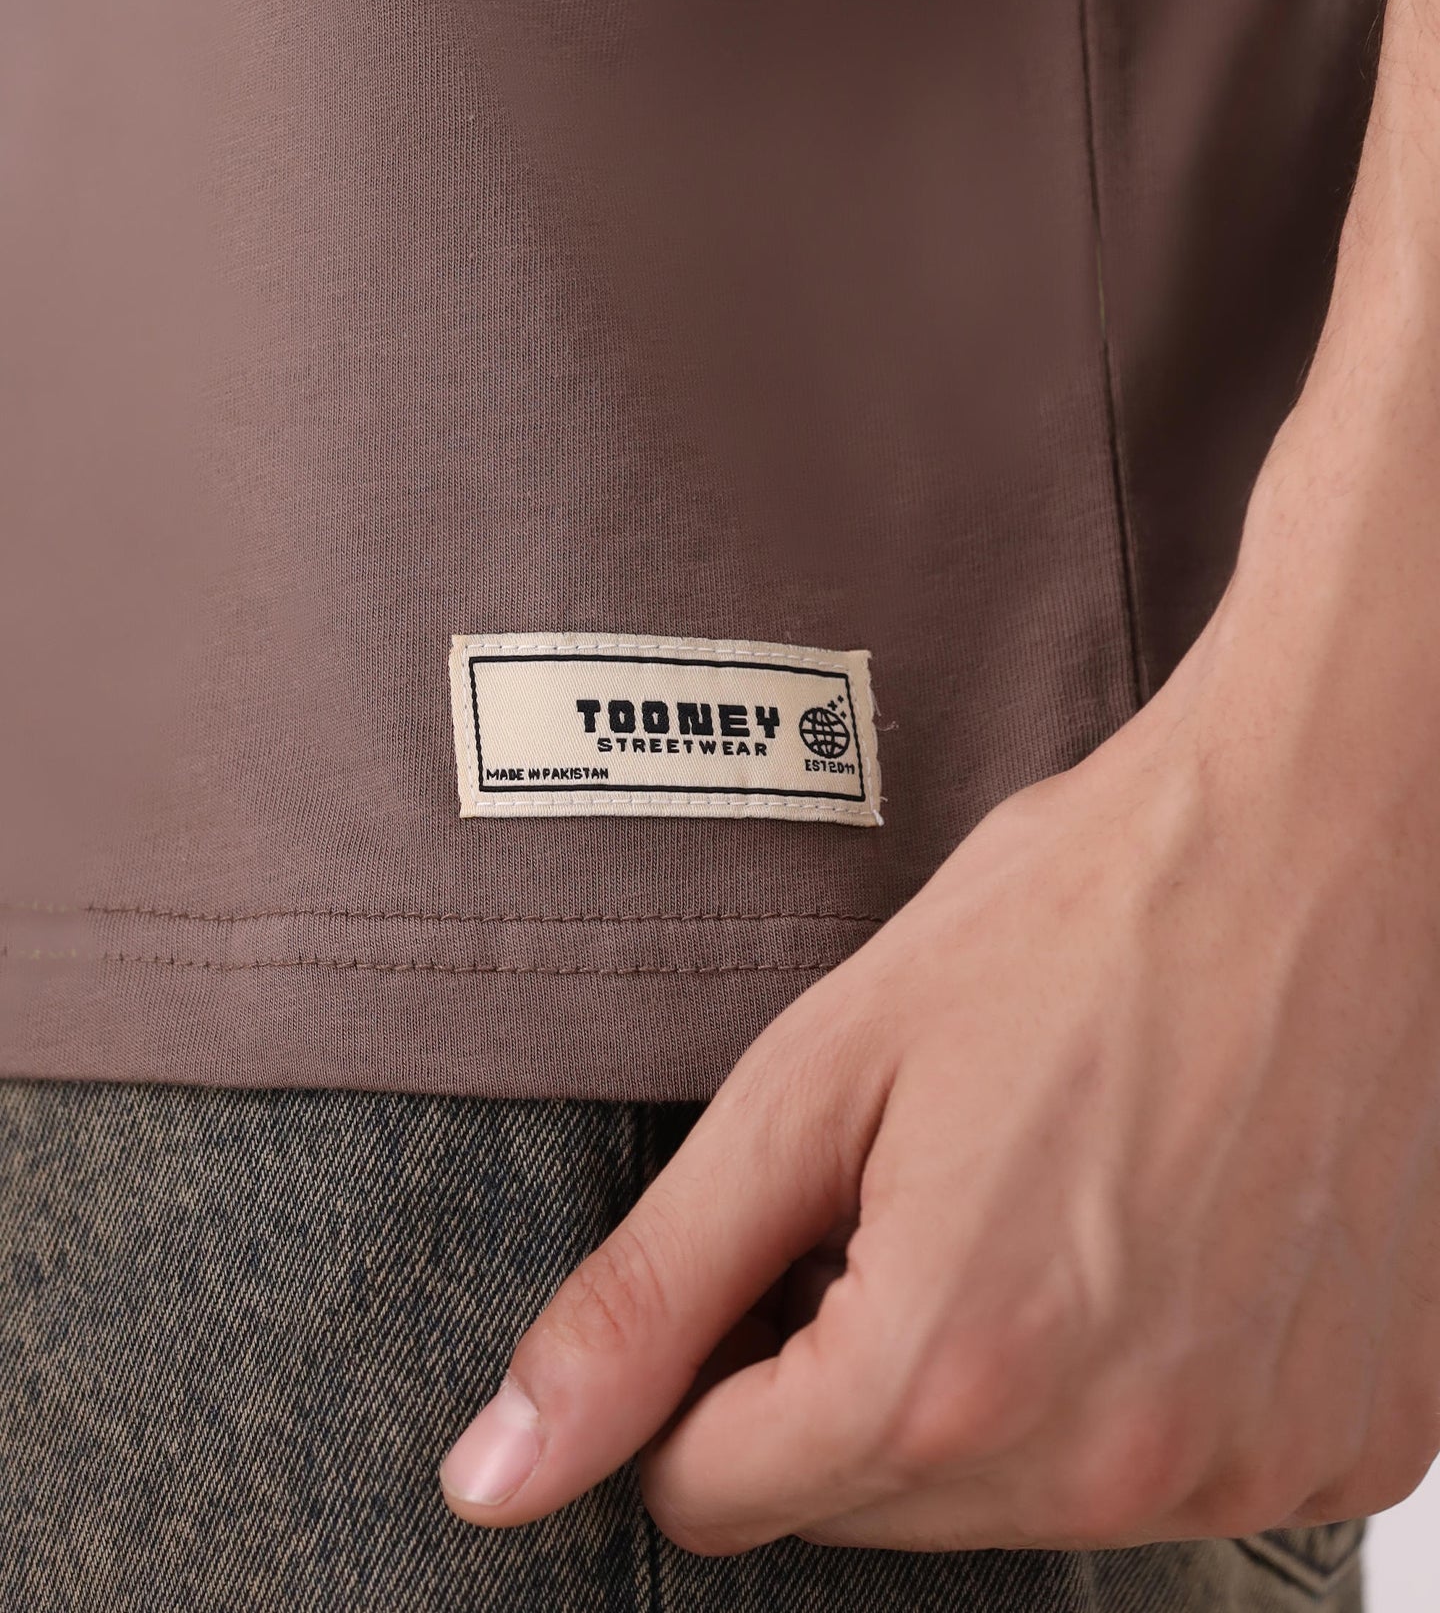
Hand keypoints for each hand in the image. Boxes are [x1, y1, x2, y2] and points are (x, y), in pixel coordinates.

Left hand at [436, 578, 1439, 1552]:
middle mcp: (1114, 1464)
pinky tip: (1160, 1235)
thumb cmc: (1070, 922)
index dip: (710, 1369)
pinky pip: (1181, 1470)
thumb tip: (498, 1474)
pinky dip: (1141, 1381)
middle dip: (849, 1367)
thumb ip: (648, 1297)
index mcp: (947, 1377)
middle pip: (869, 1505)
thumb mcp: (814, 1083)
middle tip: (921, 1190)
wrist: (1316, 838)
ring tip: (1044, 1195)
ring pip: (1021, 1502)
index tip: (774, 1251)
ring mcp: (1254, 1462)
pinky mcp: (1355, 1434)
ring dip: (997, 1381)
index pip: (720, 1494)